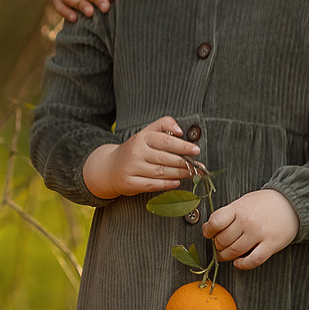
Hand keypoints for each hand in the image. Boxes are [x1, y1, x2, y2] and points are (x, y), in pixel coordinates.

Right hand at [83, 116, 199, 198]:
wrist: (110, 167)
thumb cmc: (134, 150)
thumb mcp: (146, 133)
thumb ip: (163, 125)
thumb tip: (180, 130)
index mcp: (141, 138)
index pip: (165, 140)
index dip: (182, 146)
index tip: (196, 150)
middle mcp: (136, 152)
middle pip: (165, 158)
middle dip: (184, 163)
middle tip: (198, 166)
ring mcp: (132, 168)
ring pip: (161, 172)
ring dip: (179, 174)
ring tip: (192, 173)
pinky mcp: (130, 183)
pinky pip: (153, 184)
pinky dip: (167, 184)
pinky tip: (177, 182)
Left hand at [205, 188, 299, 268]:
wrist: (291, 203)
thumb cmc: (265, 203)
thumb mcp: (244, 202)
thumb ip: (228, 213)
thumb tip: (210, 227)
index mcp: (239, 208)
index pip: (216, 222)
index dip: (209, 230)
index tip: (209, 233)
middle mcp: (248, 221)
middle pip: (223, 240)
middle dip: (218, 245)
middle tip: (219, 245)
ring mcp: (259, 234)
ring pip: (235, 251)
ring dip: (226, 256)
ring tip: (226, 255)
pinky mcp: (271, 245)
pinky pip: (253, 260)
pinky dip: (243, 264)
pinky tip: (238, 262)